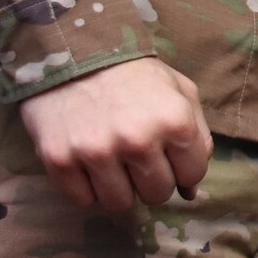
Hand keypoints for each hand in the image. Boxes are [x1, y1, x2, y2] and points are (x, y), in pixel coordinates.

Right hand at [17, 56, 211, 213]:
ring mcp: (96, 152)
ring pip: (120, 205)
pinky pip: (83, 201)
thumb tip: (192, 191)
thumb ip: (197, 138)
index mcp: (174, 120)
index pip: (192, 174)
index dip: (185, 170)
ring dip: (120, 189)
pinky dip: (88, 189)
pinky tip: (90, 164)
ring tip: (116, 163)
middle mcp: (137, 140)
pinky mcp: (60, 161)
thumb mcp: (180, 91)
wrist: (74, 52)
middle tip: (141, 161)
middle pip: (157, 194)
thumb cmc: (135, 74)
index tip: (171, 158)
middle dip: (153, 181)